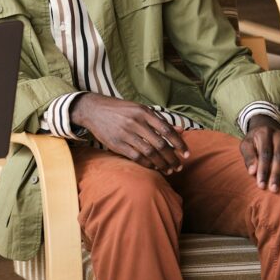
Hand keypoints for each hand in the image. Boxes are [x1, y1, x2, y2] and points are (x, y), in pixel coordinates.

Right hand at [69, 93, 189, 173]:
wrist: (92, 110)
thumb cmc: (119, 109)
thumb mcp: (139, 109)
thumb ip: (159, 120)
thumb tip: (180, 130)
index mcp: (144, 112)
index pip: (167, 130)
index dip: (179, 144)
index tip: (186, 154)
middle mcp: (135, 122)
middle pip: (160, 144)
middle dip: (172, 158)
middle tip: (179, 166)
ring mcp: (125, 134)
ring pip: (149, 153)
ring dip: (161, 164)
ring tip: (168, 170)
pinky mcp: (116, 144)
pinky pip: (136, 157)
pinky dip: (147, 164)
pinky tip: (153, 167)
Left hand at [240, 114, 279, 192]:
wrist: (265, 127)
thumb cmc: (254, 141)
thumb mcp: (246, 145)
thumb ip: (249, 157)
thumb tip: (252, 171)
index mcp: (264, 134)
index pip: (264, 154)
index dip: (263, 170)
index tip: (261, 185)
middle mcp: (278, 135)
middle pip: (279, 156)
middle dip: (276, 174)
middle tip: (274, 188)